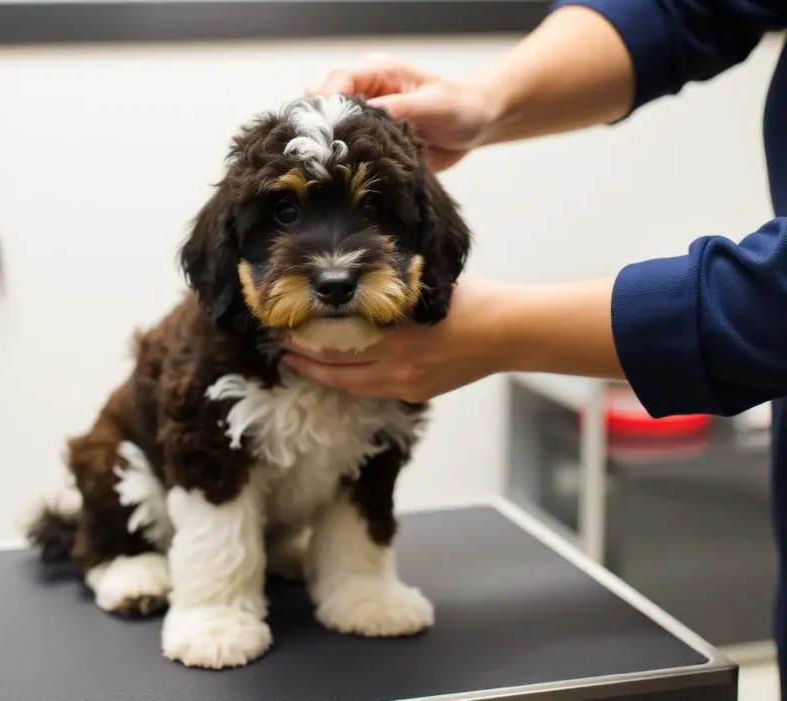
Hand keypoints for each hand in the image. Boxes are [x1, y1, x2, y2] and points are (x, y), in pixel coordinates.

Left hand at [280, 277, 508, 402]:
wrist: (508, 332)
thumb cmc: (471, 298)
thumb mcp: (424, 284)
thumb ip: (390, 291)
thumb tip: (353, 285)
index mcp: (395, 334)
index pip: (334, 341)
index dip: (304, 338)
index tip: (283, 326)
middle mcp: (396, 364)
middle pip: (335, 366)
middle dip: (303, 357)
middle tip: (278, 346)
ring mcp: (405, 382)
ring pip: (350, 385)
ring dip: (320, 374)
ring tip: (295, 363)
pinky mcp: (415, 393)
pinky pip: (372, 390)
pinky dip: (348, 382)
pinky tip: (335, 372)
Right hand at [307, 53, 498, 170]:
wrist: (474, 126)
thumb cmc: (459, 109)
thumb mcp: (433, 104)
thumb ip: (399, 108)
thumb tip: (367, 115)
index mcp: (378, 73)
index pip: (338, 80)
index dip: (328, 101)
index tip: (328, 125)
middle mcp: (366, 92)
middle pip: (324, 101)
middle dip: (323, 122)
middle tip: (329, 145)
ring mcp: (364, 117)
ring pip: (330, 126)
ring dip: (332, 142)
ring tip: (337, 159)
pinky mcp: (369, 140)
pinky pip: (345, 147)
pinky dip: (342, 158)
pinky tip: (346, 168)